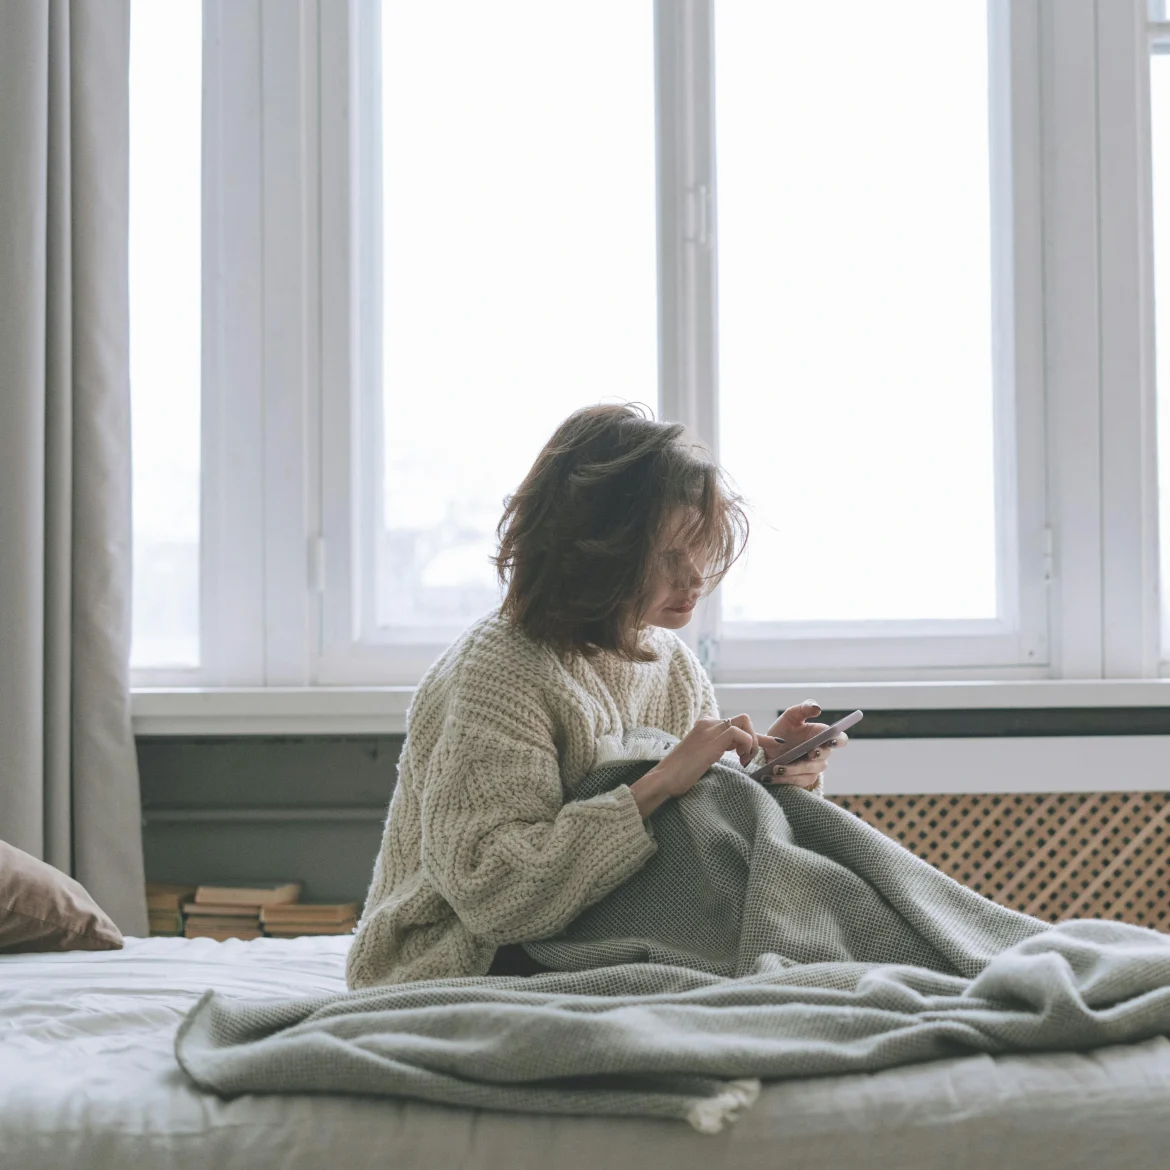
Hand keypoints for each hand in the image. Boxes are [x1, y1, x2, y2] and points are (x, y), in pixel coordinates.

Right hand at [630, 715, 756, 815]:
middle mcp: (708, 723)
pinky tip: (740, 759)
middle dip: (754, 738)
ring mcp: (709, 731)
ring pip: (744, 722)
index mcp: (705, 726)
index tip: (761, 748)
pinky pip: (738, 733)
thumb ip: (717, 747)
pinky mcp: (711, 742)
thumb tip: (737, 750)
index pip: (736, 723)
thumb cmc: (681, 773)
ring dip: (752, 742)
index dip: (753, 736)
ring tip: (743, 760)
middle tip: (746, 758)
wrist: (664, 778)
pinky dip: (747, 745)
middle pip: (743, 720)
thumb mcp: (703, 755)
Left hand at [758, 700, 847, 789]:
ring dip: (793, 770)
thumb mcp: (790, 717)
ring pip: (809, 771)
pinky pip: (797, 782)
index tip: (830, 740)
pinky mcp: (803, 780)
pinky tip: (769, 777)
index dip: (838, 740)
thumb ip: (803, 709)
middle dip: (815, 757)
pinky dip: (783, 779)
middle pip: (824, 758)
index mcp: (822, 736)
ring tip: (776, 768)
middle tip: (808, 753)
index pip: (840, 739)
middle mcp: (821, 754)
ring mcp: (813, 768)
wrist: (768, 750)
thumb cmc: (783, 731)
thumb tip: (817, 708)